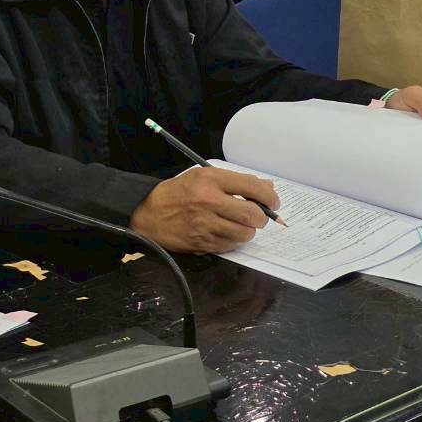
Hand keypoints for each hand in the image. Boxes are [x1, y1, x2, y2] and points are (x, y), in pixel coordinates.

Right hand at [130, 166, 274, 252]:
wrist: (149, 214)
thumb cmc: (177, 193)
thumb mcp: (203, 176)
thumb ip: (235, 181)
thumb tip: (266, 188)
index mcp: (210, 180)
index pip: (251, 186)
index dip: (268, 195)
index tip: (272, 200)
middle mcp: (209, 202)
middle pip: (252, 214)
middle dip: (261, 217)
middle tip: (258, 215)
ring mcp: (206, 225)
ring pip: (244, 233)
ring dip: (248, 230)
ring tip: (240, 224)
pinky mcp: (202, 243)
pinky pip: (231, 245)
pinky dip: (234, 240)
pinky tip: (226, 232)